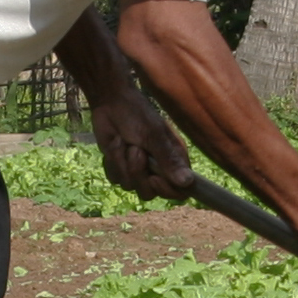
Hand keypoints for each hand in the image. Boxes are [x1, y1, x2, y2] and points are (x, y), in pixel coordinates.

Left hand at [85, 84, 193, 201]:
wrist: (110, 104)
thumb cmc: (138, 115)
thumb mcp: (154, 135)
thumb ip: (169, 160)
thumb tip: (187, 182)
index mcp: (174, 161)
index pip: (180, 191)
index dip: (167, 191)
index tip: (154, 179)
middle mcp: (158, 170)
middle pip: (150, 193)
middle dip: (137, 172)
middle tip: (135, 150)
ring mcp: (138, 171)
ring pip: (130, 186)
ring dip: (122, 163)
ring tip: (123, 142)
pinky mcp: (120, 169)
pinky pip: (115, 179)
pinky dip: (112, 162)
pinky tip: (114, 145)